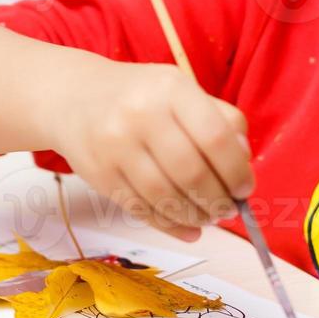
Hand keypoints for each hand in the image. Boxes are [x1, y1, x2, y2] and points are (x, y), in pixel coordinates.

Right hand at [46, 60, 253, 241]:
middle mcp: (141, 113)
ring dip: (195, 217)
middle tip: (227, 209)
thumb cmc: (141, 98)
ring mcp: (115, 145)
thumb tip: (243, 163)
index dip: (236, 170)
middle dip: (218, 201)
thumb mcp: (182, 92)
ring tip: (207, 217)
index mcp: (171, 88)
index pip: (215, 137)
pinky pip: (141, 210)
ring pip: (166, 197)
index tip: (244, 187)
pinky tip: (187, 228)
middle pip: (191, 172)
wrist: (74, 98)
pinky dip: (170, 226)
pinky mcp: (99, 174)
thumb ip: (221, 120)